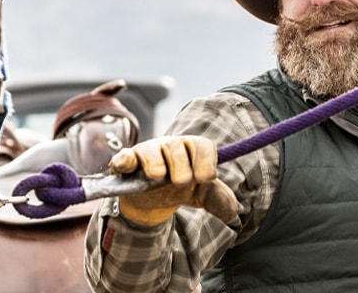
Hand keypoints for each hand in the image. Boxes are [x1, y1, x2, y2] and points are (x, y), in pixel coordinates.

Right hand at [110, 135, 237, 225]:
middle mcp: (169, 146)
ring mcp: (147, 152)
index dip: (206, 161)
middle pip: (176, 145)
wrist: (151, 200)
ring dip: (156, 164)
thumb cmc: (178, 188)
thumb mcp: (201, 195)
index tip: (206, 178)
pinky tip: (128, 167)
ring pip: (150, 150)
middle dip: (181, 165)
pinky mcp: (127, 162)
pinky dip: (125, 161)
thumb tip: (232, 212)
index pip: (201, 145)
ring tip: (157, 177)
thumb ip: (218, 199)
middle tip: (181, 183)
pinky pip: (125, 157)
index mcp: (190, 149)